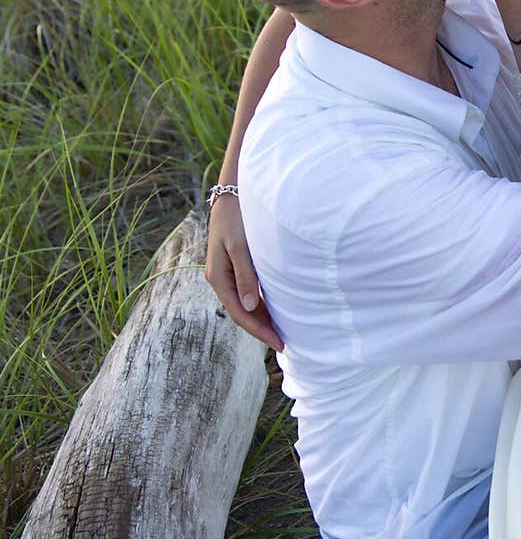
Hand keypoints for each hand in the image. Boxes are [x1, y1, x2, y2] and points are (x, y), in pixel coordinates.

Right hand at [205, 193, 282, 350]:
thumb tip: (248, 307)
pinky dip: (261, 304)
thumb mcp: (241, 247)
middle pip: (241, 312)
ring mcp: (228, 273)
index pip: (239, 313)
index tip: (279, 343)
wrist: (233, 194)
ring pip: (245, 304)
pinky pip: (248, 293)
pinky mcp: (237, 266)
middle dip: (261, 329)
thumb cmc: (237, 218)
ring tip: (282, 332)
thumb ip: (245, 276)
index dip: (259, 331)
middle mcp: (221, 278)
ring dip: (262, 318)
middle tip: (285, 344)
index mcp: (217, 277)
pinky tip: (275, 310)